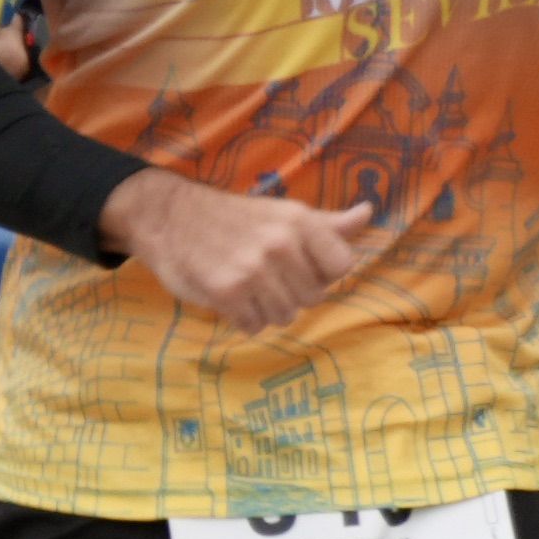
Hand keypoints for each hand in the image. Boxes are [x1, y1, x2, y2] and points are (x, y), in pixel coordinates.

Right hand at [100, 168, 392, 333]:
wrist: (171, 217)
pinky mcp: (228, 292)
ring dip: (265, 309)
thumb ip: (328, 224)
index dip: (321, 273)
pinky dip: (242, 318)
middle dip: (291, 294)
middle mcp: (281, 243)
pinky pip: (254, 326)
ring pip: (284, 316)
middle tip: (264, 275)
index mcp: (300, 220)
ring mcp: (254, 269)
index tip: (299, 265)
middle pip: (313, 298)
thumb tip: (368, 212)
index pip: (341, 267)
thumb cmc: (234, 219)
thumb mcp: (284, 213)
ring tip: (246, 285)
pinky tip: (230, 296)